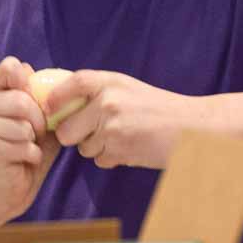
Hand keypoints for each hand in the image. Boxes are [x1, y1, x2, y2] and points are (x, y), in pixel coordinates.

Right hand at [0, 57, 62, 223]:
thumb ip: (44, 95)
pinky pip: (23, 146)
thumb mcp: (44, 117)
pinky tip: (23, 160)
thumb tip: (39, 71)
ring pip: (23, 125)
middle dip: (40, 121)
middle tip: (37, 134)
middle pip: (21, 100)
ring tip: (28, 146)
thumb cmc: (31, 146)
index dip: (29, 82)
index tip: (36, 101)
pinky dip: (32, 155)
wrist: (15, 186)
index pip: (10, 66)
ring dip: (35, 141)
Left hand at [47, 70, 207, 169]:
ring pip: (83, 148)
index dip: (55, 98)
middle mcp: (108, 101)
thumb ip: (100, 92)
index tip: (49, 108)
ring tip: (122, 138)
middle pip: (66, 128)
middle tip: (89, 133)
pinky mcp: (119, 149)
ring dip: (97, 148)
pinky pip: (100, 160)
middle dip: (73, 136)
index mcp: (110, 81)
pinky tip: (130, 148)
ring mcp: (112, 127)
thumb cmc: (160, 109)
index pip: (71, 84)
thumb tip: (61, 102)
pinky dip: (111, 159)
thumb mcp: (129, 89)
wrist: (193, 129)